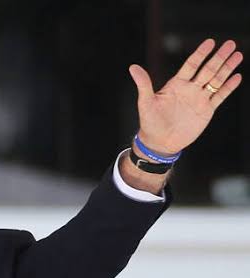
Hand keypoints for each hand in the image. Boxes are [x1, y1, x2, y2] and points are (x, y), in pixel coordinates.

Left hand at [129, 39, 242, 154]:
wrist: (159, 142)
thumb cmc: (150, 122)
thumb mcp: (146, 102)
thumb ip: (144, 84)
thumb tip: (132, 67)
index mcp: (176, 84)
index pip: (191, 65)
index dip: (201, 54)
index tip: (210, 42)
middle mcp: (189, 89)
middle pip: (207, 70)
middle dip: (219, 57)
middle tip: (230, 43)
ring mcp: (199, 99)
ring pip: (216, 80)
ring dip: (227, 68)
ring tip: (238, 55)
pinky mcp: (206, 110)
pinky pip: (219, 96)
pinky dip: (228, 87)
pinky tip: (237, 76)